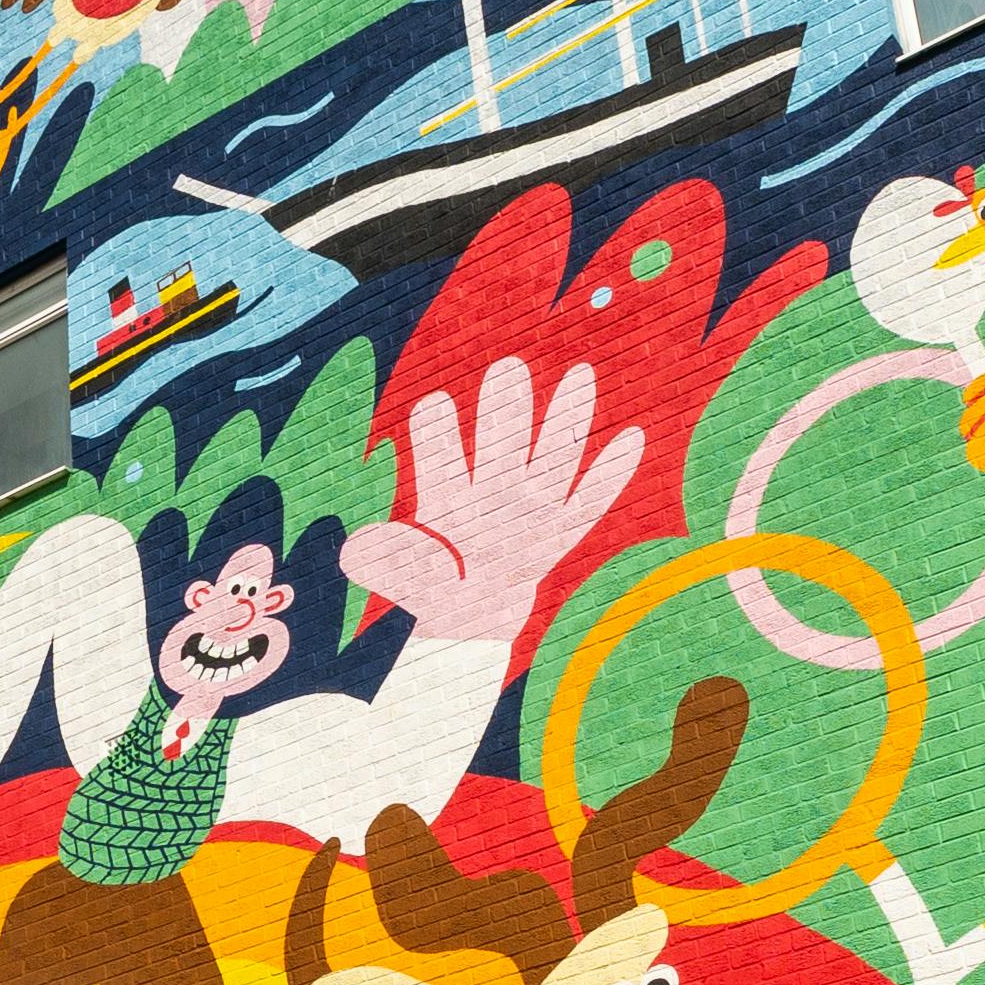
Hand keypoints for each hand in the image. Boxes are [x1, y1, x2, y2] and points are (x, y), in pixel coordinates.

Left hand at [346, 353, 644, 646]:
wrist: (475, 617)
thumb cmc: (435, 586)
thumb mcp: (403, 577)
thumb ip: (382, 562)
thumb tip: (354, 550)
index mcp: (449, 500)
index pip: (440, 463)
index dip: (436, 440)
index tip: (432, 405)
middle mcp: (493, 494)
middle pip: (501, 448)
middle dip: (505, 414)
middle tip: (508, 368)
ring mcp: (531, 509)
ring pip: (552, 459)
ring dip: (566, 421)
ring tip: (580, 374)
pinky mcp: (562, 531)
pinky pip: (590, 503)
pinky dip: (609, 475)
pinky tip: (630, 438)